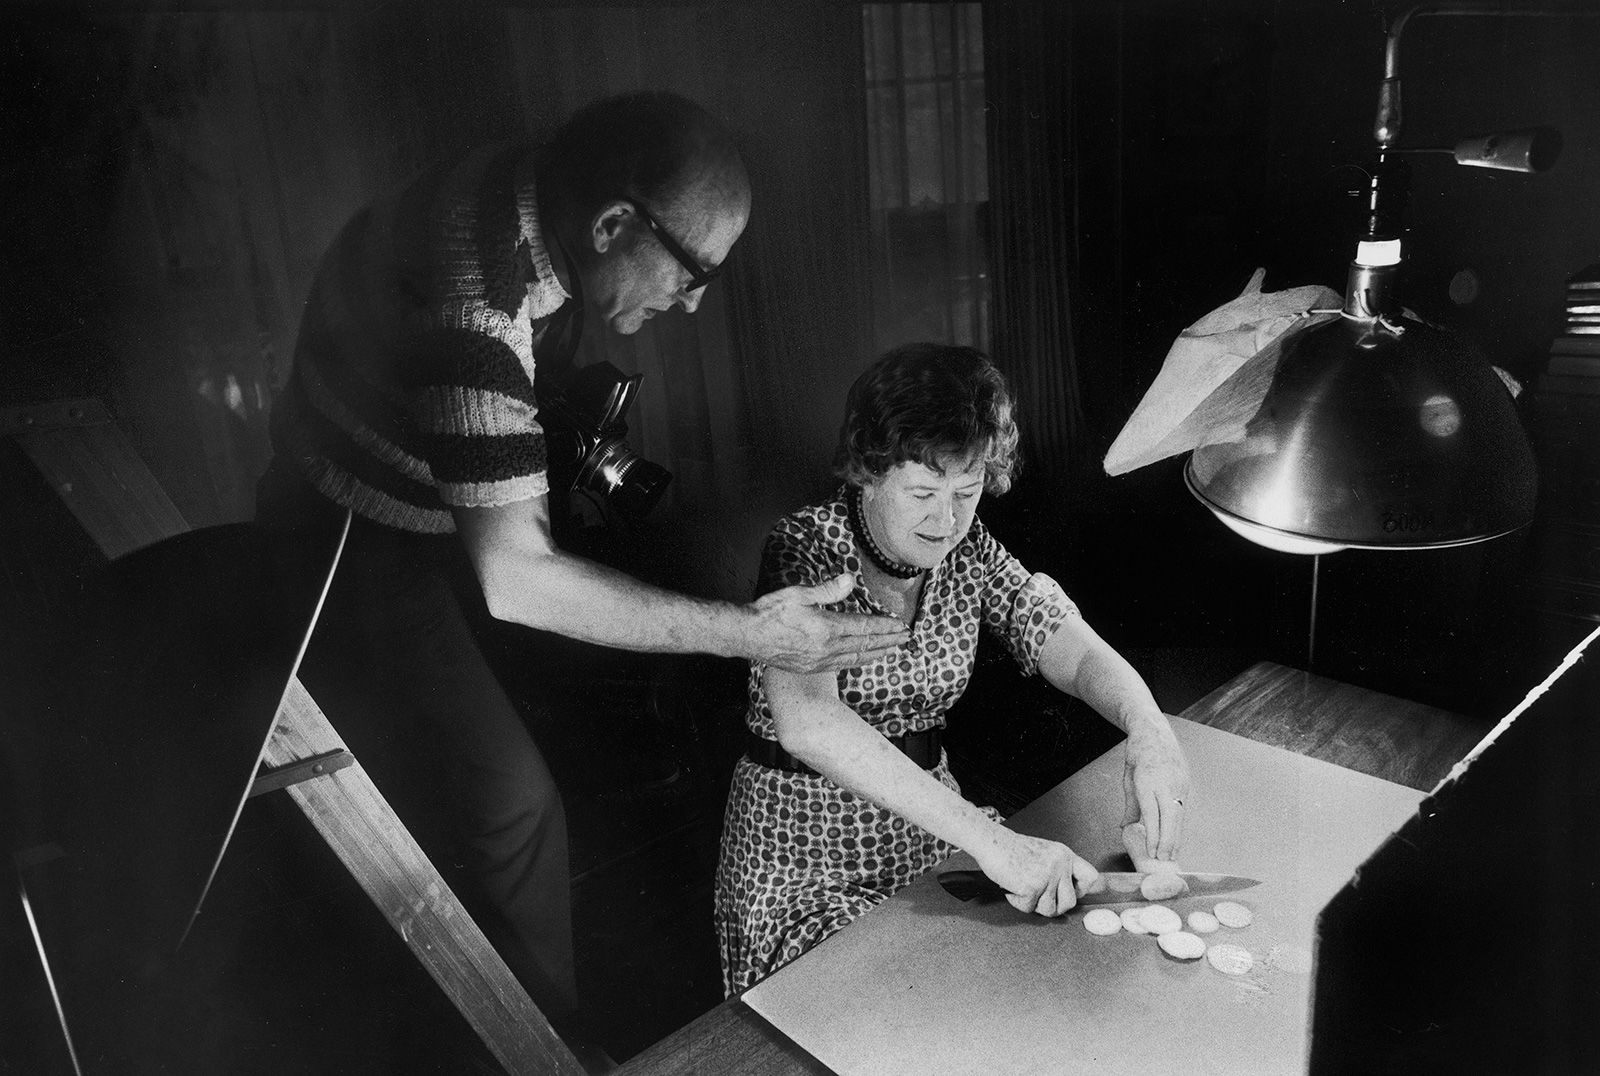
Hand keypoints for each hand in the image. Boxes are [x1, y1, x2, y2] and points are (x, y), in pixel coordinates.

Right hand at [749, 574, 907, 672]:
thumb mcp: (798, 593)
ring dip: (877, 653)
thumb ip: (827, 590)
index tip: (901, 625)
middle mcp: (826, 648)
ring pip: (856, 658)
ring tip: (893, 650)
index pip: (864, 627)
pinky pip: (842, 666)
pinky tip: (863, 659)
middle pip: (865, 644)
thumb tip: (850, 580)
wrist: (746, 636)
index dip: (885, 626)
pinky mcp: (810, 667)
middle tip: (906, 638)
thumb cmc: (769, 612)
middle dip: (888, 641)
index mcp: (826, 628)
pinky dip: (858, 661)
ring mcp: (818, 661)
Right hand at [973, 831, 1098, 916]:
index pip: (1090, 877)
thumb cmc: (1011, 848)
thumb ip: (1058, 869)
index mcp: (1064, 855)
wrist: (991, 841)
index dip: (1081, 890)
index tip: (1069, 892)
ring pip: (1050, 910)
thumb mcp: (1045, 852)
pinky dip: (1017, 902)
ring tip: (1023, 890)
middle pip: (1070, 902)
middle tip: (1040, 899)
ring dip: (1034, 905)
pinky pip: (1028, 908)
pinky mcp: (1032, 887)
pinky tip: (1011, 887)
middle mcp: (1059, 865)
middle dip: (1055, 907)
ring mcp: (1046, 877)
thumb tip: (1067, 894)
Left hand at [1121, 721, 1190, 861]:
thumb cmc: (1137, 752)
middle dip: (1168, 841)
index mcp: (1147, 780)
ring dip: (1176, 836)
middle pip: (1170, 818)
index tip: (1151, 852)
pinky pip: (1182, 808)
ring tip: (1172, 854)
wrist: (1153, 730)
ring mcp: (1178, 782)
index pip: (1151, 814)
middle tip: (1163, 859)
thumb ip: (1130, 804)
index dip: (1153, 835)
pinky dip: (1179, 824)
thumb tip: (1126, 827)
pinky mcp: (1185, 782)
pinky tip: (1176, 836)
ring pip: (1179, 815)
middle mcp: (1166, 782)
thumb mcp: (1127, 777)